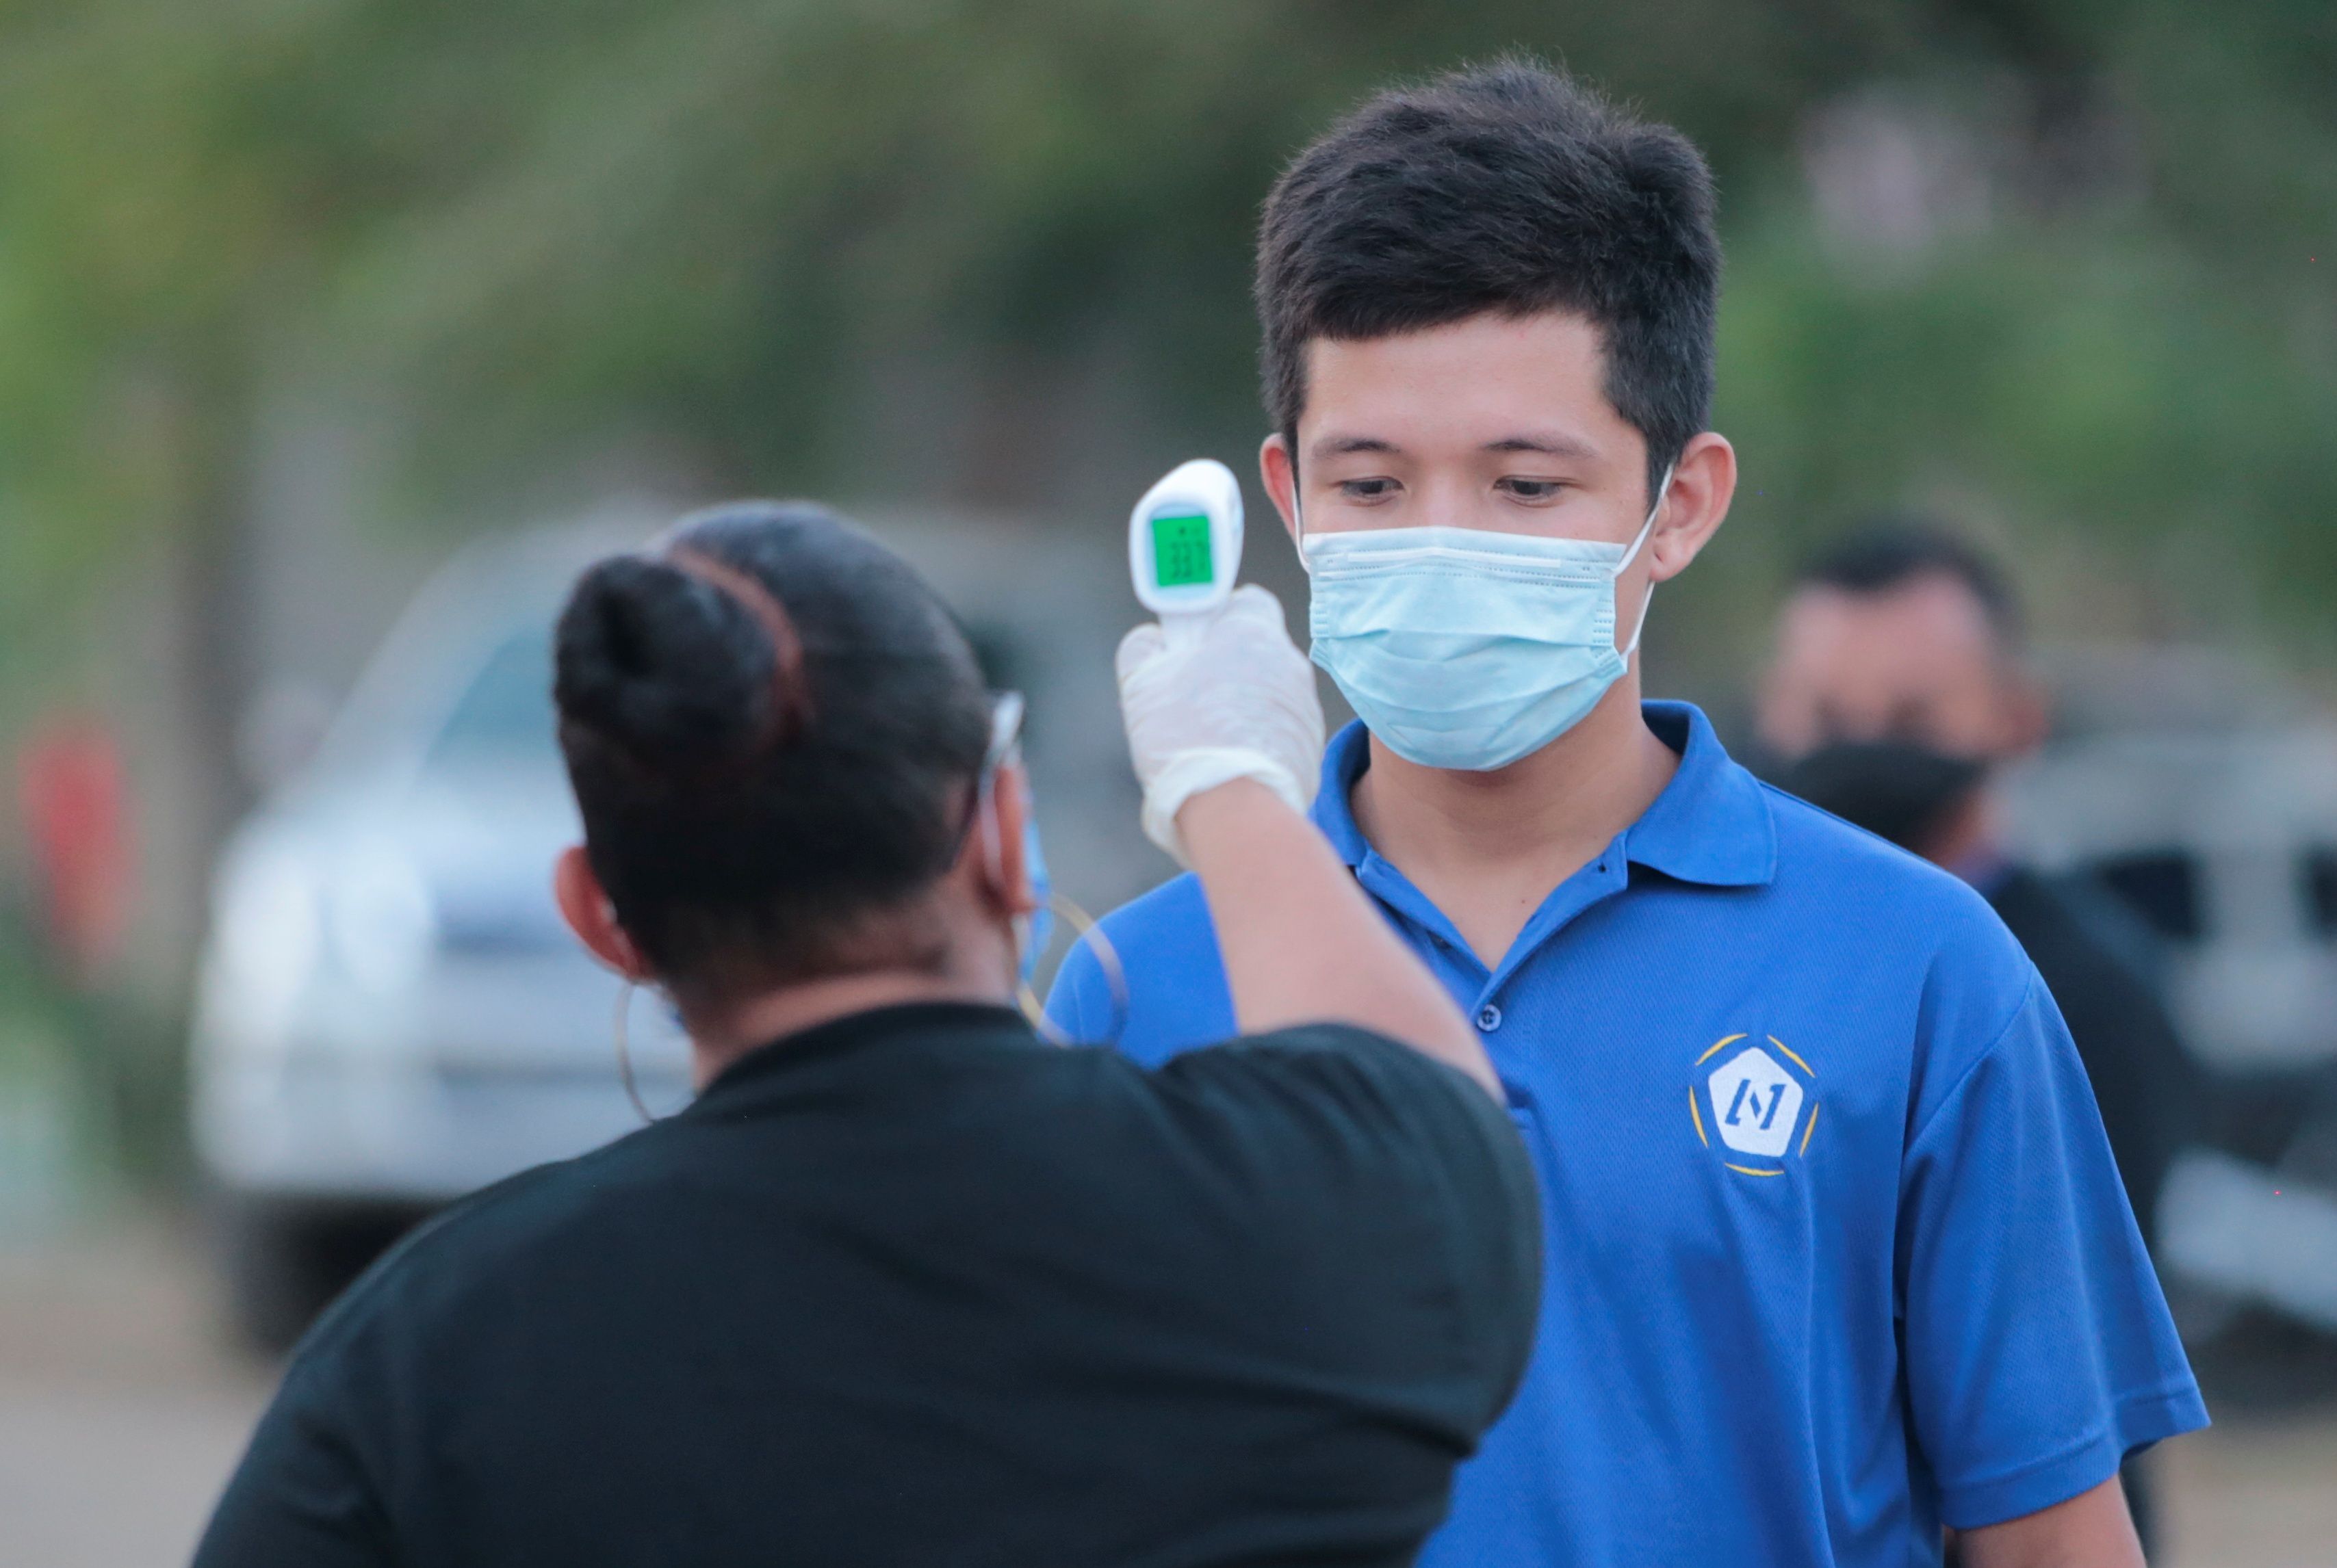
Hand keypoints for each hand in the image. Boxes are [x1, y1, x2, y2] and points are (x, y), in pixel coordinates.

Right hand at [1116, 584, 1325, 864]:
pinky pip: (1280, 729)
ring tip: (1207, 738)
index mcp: (1252, 634)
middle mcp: (1288, 663)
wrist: (1233, 812)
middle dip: (1226, 665)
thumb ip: (1145, 645)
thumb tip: (1154, 640)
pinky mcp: (1311, 746)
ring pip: (1267, 692)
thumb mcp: (1141, 683)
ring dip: (1242, 705)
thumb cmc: (1185, 740)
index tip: (1191, 641)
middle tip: (1188, 695)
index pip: (1246, 601)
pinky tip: (1230, 760)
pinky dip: (1258, 738)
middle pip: (1255, 650)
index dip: (1217, 617)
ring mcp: (1305, 707)